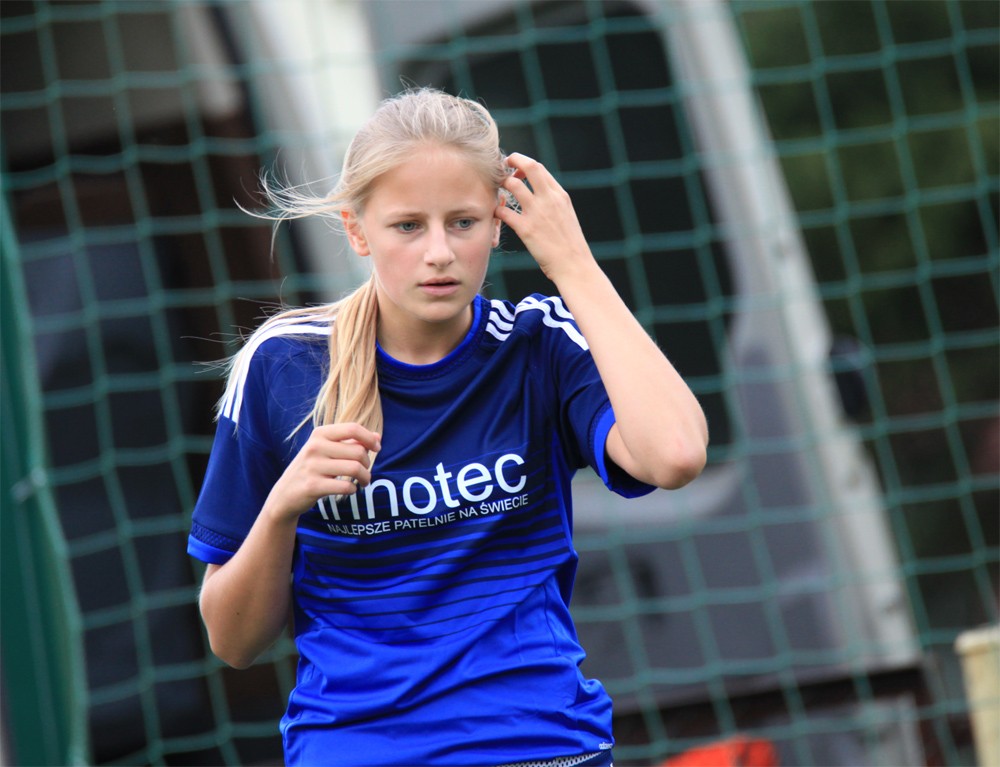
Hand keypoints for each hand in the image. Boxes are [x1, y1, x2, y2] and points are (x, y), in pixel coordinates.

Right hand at [263, 423, 380, 522]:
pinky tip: (350, 489)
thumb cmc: (312, 469)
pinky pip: (346, 486)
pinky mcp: (312, 486)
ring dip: (365, 477)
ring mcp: (312, 466)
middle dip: (368, 463)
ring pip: (355, 468)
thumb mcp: (327, 450)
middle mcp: (315, 447)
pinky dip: (353, 489)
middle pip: (358, 451)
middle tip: (365, 472)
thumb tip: (377, 436)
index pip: (352, 428)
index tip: (377, 448)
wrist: (285, 494)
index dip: (369, 438)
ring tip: (363, 482)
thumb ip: (352, 442)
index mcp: (320, 434)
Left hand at [495, 153, 595, 282]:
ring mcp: (537, 212)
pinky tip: (496, 214)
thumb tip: (539, 193)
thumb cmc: (570, 244)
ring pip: (512, 184)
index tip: (515, 170)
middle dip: (512, 162)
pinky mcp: (526, 229)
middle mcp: (549, 199)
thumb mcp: (566, 215)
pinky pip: (503, 211)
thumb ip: (553, 202)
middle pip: (528, 166)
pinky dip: (497, 210)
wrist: (574, 265)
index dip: (523, 164)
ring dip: (501, 185)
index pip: (538, 168)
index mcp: (559, 195)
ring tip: (497, 192)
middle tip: (502, 168)